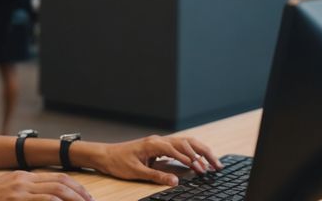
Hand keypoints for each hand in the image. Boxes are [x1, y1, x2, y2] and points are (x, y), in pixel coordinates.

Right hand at [0, 171, 92, 200]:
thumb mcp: (6, 190)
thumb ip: (25, 191)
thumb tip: (46, 197)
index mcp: (23, 176)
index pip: (56, 177)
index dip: (75, 186)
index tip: (85, 196)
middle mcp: (23, 180)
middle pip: (60, 182)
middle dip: (79, 193)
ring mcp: (19, 190)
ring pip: (56, 191)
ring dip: (73, 199)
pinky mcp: (15, 199)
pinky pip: (44, 200)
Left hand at [84, 135, 222, 185]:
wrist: (105, 154)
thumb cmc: (118, 162)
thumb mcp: (136, 172)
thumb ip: (156, 176)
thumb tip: (174, 181)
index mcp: (153, 144)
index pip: (177, 150)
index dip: (190, 160)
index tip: (201, 170)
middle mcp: (158, 140)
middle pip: (186, 143)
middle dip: (203, 153)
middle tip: (216, 165)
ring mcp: (159, 142)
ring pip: (185, 143)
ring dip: (200, 151)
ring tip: (213, 162)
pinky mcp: (159, 147)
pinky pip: (179, 146)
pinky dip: (192, 152)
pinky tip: (199, 160)